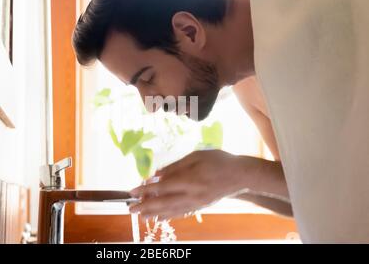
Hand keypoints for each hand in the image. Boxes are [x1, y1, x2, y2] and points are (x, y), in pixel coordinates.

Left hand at [129, 150, 254, 220]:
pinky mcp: (201, 206)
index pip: (162, 187)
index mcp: (189, 180)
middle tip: (130, 209)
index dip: (145, 190)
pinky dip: (169, 215)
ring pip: (171, 210)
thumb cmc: (218, 160)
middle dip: (145, 206)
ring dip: (154, 213)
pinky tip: (161, 217)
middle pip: (163, 203)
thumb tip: (156, 175)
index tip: (132, 192)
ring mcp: (196, 203)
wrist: (241, 175)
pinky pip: (181, 213)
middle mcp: (191, 194)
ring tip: (141, 215)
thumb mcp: (196, 156)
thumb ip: (175, 166)